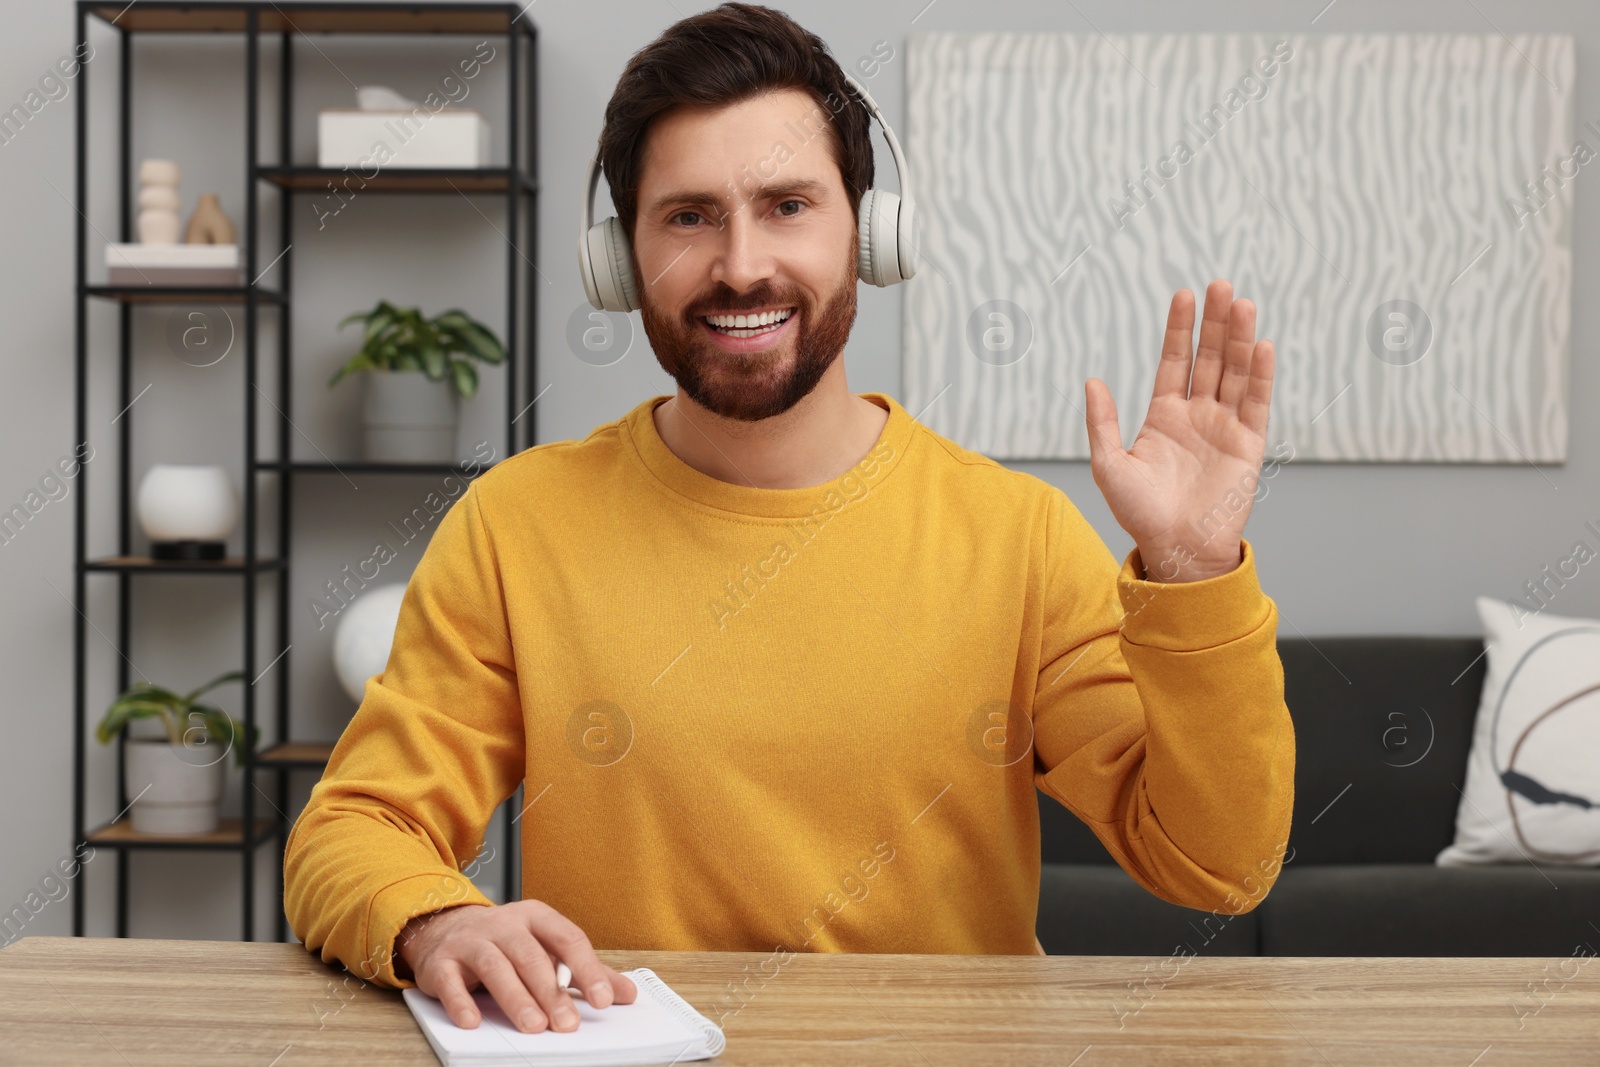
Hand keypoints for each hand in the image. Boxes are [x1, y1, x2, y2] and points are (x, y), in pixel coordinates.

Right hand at [396, 900, 637, 1033]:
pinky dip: (462, 1001)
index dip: (587, 970)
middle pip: (531, 957)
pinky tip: (473, 1022)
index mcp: (536, 917)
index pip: (567, 939)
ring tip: (533, 1027)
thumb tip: (626, 994)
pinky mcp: (440, 963)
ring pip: (495, 967)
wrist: (443, 927)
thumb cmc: (504, 942)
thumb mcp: (545, 947)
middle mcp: (503, 924)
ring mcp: (470, 941)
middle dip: (550, 993)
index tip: (602, 1000)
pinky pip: (450, 981)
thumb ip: (584, 971)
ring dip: (515, 998)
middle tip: (567, 1025)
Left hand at [1084, 279, 1274, 582]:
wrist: (1176, 548)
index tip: (1183, 295)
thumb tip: (1091, 381)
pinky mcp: (1248, 443)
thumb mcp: (1109, 466)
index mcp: (1164, 416)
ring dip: (1239, 338)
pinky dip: (1260, 374)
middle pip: (1209, 358)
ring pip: (1235, 372)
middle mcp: (1197, 415)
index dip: (1179, 329)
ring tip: (1240, 303)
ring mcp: (1224, 426)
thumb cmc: (1140, 513)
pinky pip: (1256, 402)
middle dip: (1213, 323)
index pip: (1175, 361)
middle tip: (1219, 286)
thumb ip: (1102, 423)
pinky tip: (1261, 345)